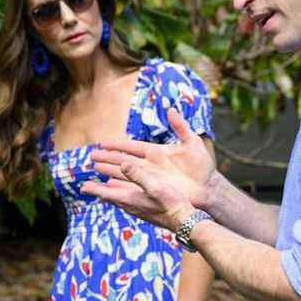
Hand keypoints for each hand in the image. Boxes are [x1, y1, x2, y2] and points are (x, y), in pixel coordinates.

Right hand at [81, 109, 213, 229]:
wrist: (208, 188)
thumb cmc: (202, 167)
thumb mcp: (193, 143)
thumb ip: (180, 126)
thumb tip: (171, 109)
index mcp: (156, 152)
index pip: (132, 147)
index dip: (117, 145)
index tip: (103, 143)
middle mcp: (149, 165)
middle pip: (123, 161)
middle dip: (107, 159)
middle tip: (91, 157)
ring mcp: (150, 178)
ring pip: (124, 174)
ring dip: (109, 172)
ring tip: (94, 170)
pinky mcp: (152, 191)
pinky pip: (132, 189)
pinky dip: (119, 187)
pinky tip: (108, 186)